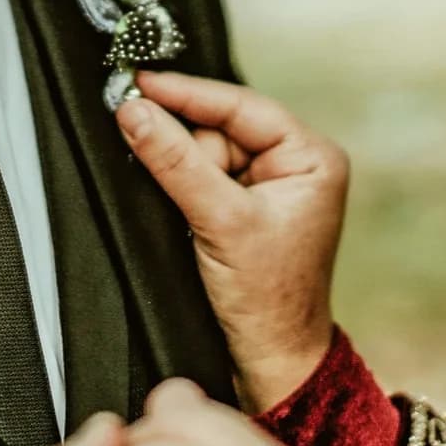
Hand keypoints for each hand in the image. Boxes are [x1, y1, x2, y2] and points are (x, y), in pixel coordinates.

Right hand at [117, 73, 345, 411]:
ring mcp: (267, 188)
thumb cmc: (269, 301)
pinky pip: (200, 180)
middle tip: (139, 140)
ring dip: (179, 171)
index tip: (140, 82)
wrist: (271, 363)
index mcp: (311, 158)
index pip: (242, 105)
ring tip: (185, 214)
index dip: (188, 93)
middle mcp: (294, 166)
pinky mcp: (242, 210)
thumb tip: (135, 111)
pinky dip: (180, 189)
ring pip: (203, 154)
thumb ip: (176, 161)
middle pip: (217, 128)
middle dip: (182, 145)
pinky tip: (177, 212)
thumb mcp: (221, 222)